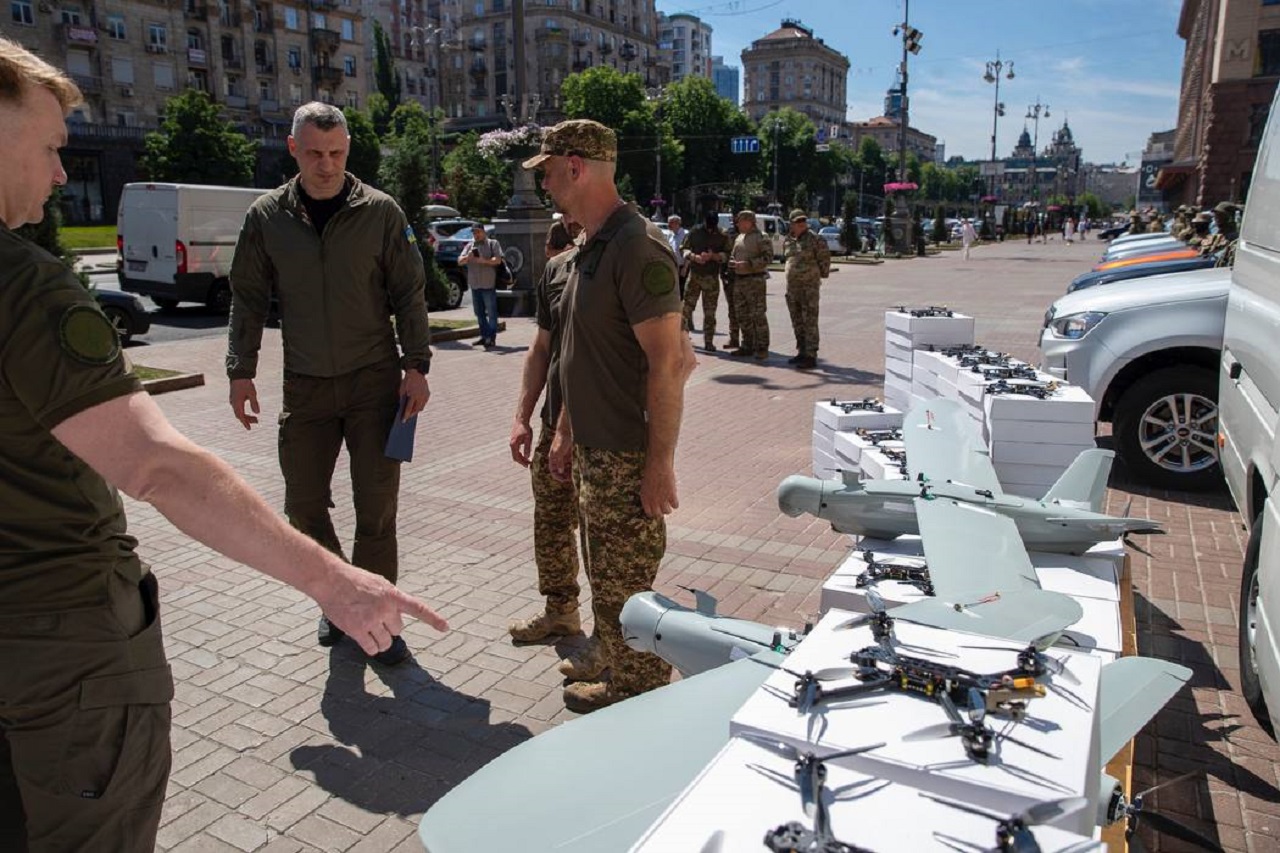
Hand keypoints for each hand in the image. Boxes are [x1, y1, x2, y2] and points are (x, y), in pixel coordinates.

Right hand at [230, 378, 259, 429]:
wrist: (238, 375)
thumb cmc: (245, 383)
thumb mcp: (252, 393)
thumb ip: (254, 403)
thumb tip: (257, 413)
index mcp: (237, 403)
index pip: (240, 416)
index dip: (245, 422)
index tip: (249, 428)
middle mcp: (233, 403)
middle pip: (240, 415)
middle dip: (247, 420)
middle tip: (257, 421)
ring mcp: (233, 401)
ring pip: (239, 412)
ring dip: (246, 416)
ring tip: (255, 418)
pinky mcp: (234, 398)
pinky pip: (238, 408)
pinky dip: (244, 412)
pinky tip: (250, 412)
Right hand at [316, 564, 448, 655]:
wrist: (331, 580)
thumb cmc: (355, 581)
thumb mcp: (379, 583)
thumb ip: (391, 597)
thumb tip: (399, 612)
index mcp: (392, 595)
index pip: (417, 608)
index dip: (432, 619)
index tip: (445, 628)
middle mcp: (385, 608)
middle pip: (397, 630)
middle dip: (389, 627)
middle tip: (376, 618)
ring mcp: (371, 620)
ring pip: (386, 643)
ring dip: (380, 641)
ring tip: (369, 630)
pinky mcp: (357, 630)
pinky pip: (372, 648)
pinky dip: (371, 648)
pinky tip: (365, 640)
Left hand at [398, 371, 429, 420]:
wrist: (417, 372)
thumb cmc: (407, 381)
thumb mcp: (402, 389)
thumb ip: (402, 398)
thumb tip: (402, 408)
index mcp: (413, 395)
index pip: (409, 408)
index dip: (406, 415)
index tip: (403, 421)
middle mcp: (420, 396)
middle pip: (416, 409)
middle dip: (411, 414)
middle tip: (407, 418)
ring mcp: (425, 395)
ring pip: (421, 407)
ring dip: (416, 410)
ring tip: (411, 413)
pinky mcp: (428, 394)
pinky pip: (424, 403)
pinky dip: (420, 405)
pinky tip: (416, 406)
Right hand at [510, 419, 533, 466]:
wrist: (521, 420)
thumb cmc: (525, 428)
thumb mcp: (528, 438)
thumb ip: (527, 448)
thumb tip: (527, 457)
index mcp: (514, 444)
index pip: (517, 457)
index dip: (522, 462)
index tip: (528, 466)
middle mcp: (511, 444)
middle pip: (515, 456)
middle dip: (521, 461)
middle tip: (528, 464)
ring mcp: (511, 442)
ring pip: (515, 453)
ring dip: (521, 458)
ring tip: (528, 460)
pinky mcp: (513, 441)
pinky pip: (515, 450)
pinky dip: (519, 454)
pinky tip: (525, 454)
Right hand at [548, 430, 573, 483]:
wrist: (567, 431)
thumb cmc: (561, 440)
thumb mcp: (559, 451)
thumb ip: (559, 461)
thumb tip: (560, 471)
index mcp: (552, 458)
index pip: (553, 470)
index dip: (556, 476)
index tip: (562, 480)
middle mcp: (557, 458)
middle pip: (558, 470)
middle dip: (562, 476)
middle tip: (568, 480)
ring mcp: (563, 457)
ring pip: (564, 468)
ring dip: (567, 473)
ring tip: (572, 478)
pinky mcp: (568, 455)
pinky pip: (569, 464)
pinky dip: (571, 468)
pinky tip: (575, 472)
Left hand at [640, 457, 678, 517]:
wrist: (657, 465)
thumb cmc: (651, 473)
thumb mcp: (646, 486)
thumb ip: (650, 495)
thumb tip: (655, 501)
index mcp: (645, 499)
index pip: (649, 513)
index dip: (654, 511)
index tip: (656, 509)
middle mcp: (653, 501)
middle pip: (658, 514)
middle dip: (661, 512)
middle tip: (664, 507)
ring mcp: (663, 499)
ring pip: (667, 511)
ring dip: (669, 508)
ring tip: (669, 503)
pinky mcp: (671, 496)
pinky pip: (675, 506)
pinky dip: (676, 503)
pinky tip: (674, 498)